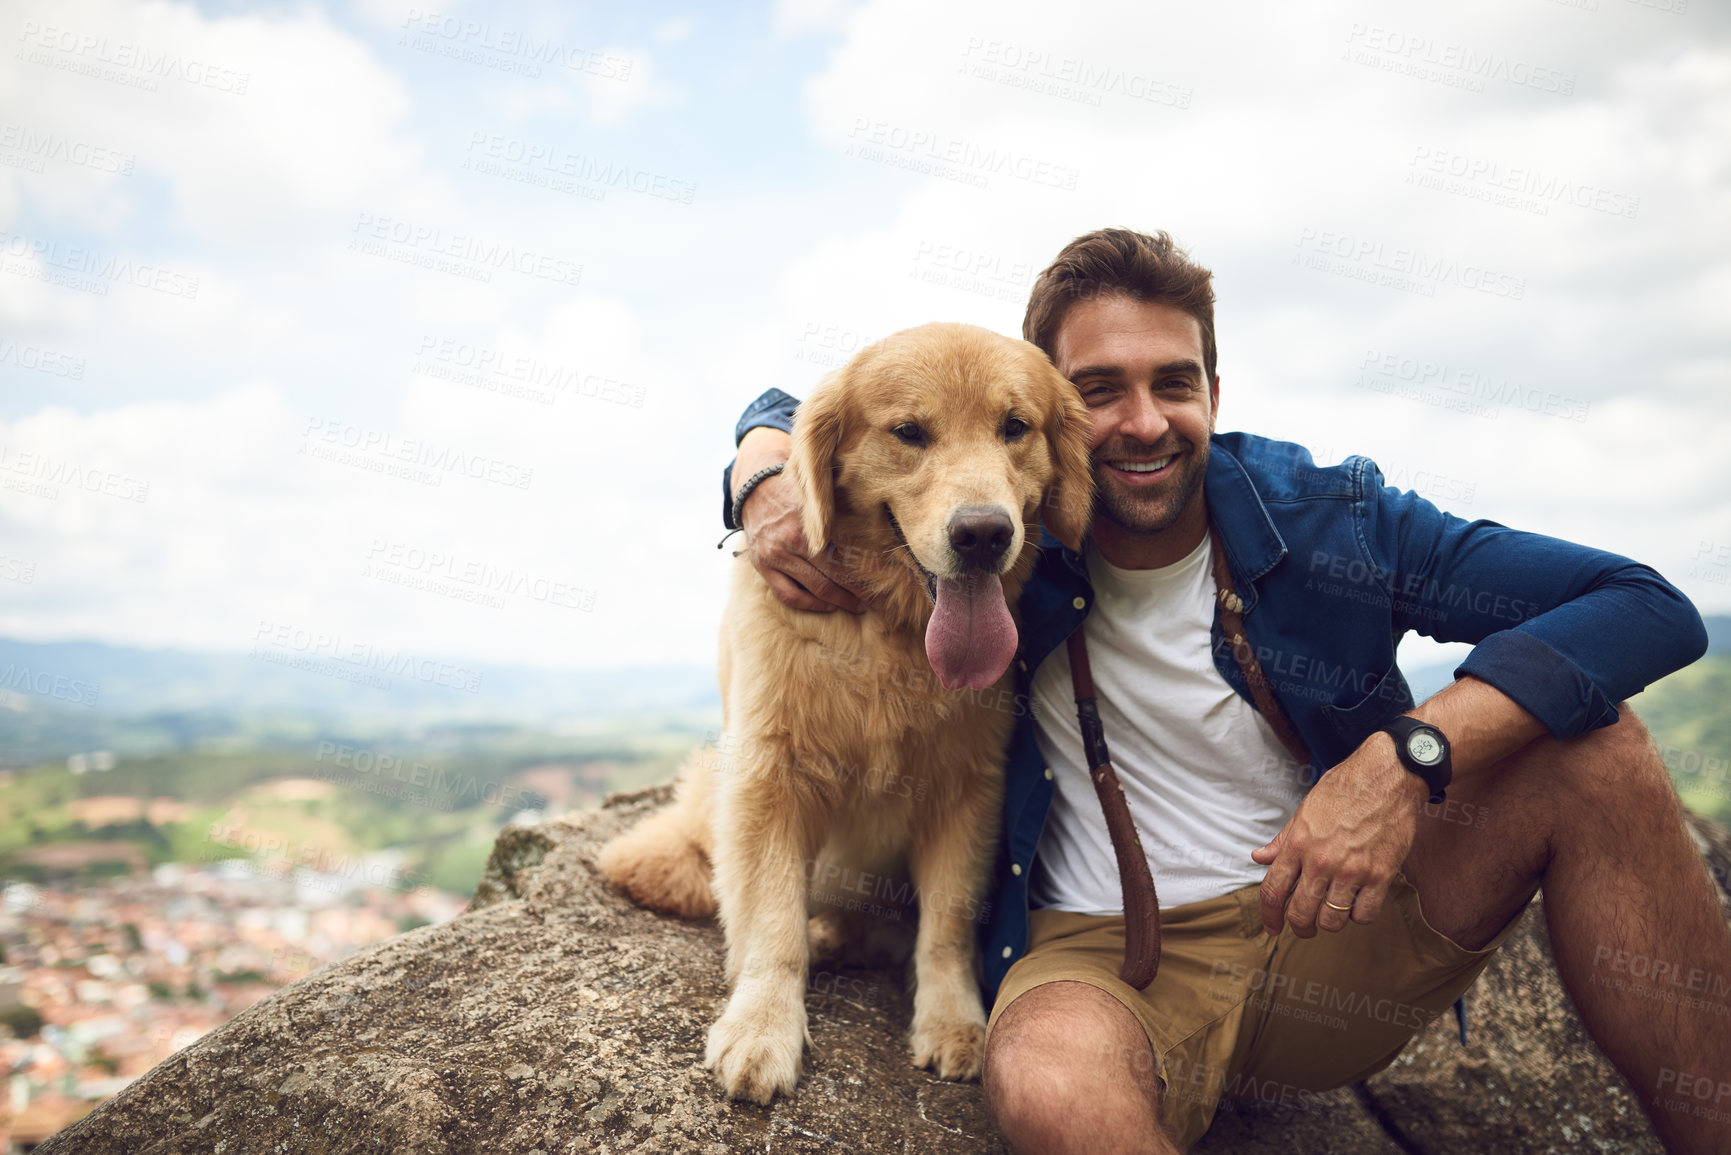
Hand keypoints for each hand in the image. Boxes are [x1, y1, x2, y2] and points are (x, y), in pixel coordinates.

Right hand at [734, 428, 863, 613]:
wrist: (755, 488)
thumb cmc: (795, 491)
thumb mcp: (817, 497)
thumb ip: (839, 514)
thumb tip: (877, 530)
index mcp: (810, 524)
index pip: (846, 554)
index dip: (866, 572)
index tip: (884, 581)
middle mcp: (792, 541)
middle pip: (833, 575)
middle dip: (858, 592)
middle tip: (876, 601)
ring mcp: (776, 557)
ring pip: (814, 589)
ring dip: (838, 601)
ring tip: (856, 606)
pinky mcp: (763, 567)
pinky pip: (788, 595)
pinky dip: (810, 604)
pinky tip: (826, 605)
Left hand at [1250, 734, 1425, 937]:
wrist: (1388, 776)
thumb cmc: (1345, 788)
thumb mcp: (1305, 810)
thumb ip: (1283, 840)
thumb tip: (1259, 857)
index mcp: (1298, 844)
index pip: (1273, 891)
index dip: (1269, 916)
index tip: (1272, 928)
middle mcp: (1321, 861)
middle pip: (1301, 913)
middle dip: (1299, 927)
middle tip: (1305, 927)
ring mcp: (1352, 870)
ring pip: (1332, 920)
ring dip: (1330, 922)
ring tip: (1333, 911)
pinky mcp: (1381, 875)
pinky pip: (1365, 915)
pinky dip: (1359, 916)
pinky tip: (1358, 903)